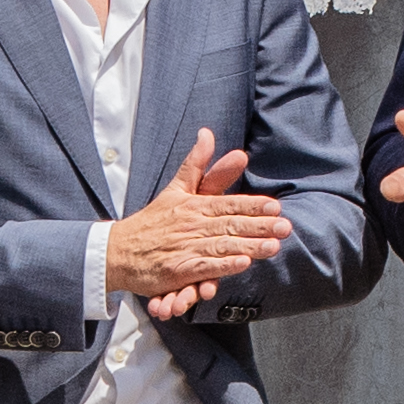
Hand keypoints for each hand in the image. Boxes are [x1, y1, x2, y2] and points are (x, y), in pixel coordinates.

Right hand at [106, 132, 288, 305]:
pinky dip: (222, 266)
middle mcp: (191, 224)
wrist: (118, 250)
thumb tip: (207, 133)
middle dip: (260, 226)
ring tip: (272, 246)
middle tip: (285, 227)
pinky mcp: (177, 270)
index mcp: (193, 205)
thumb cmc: (153, 221)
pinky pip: (203, 268)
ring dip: (248, 246)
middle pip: (230, 224)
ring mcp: (184, 247)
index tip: (275, 206)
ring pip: (221, 246)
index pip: (228, 203)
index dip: (252, 205)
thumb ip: (196, 164)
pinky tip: (241, 264)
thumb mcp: (175, 188)